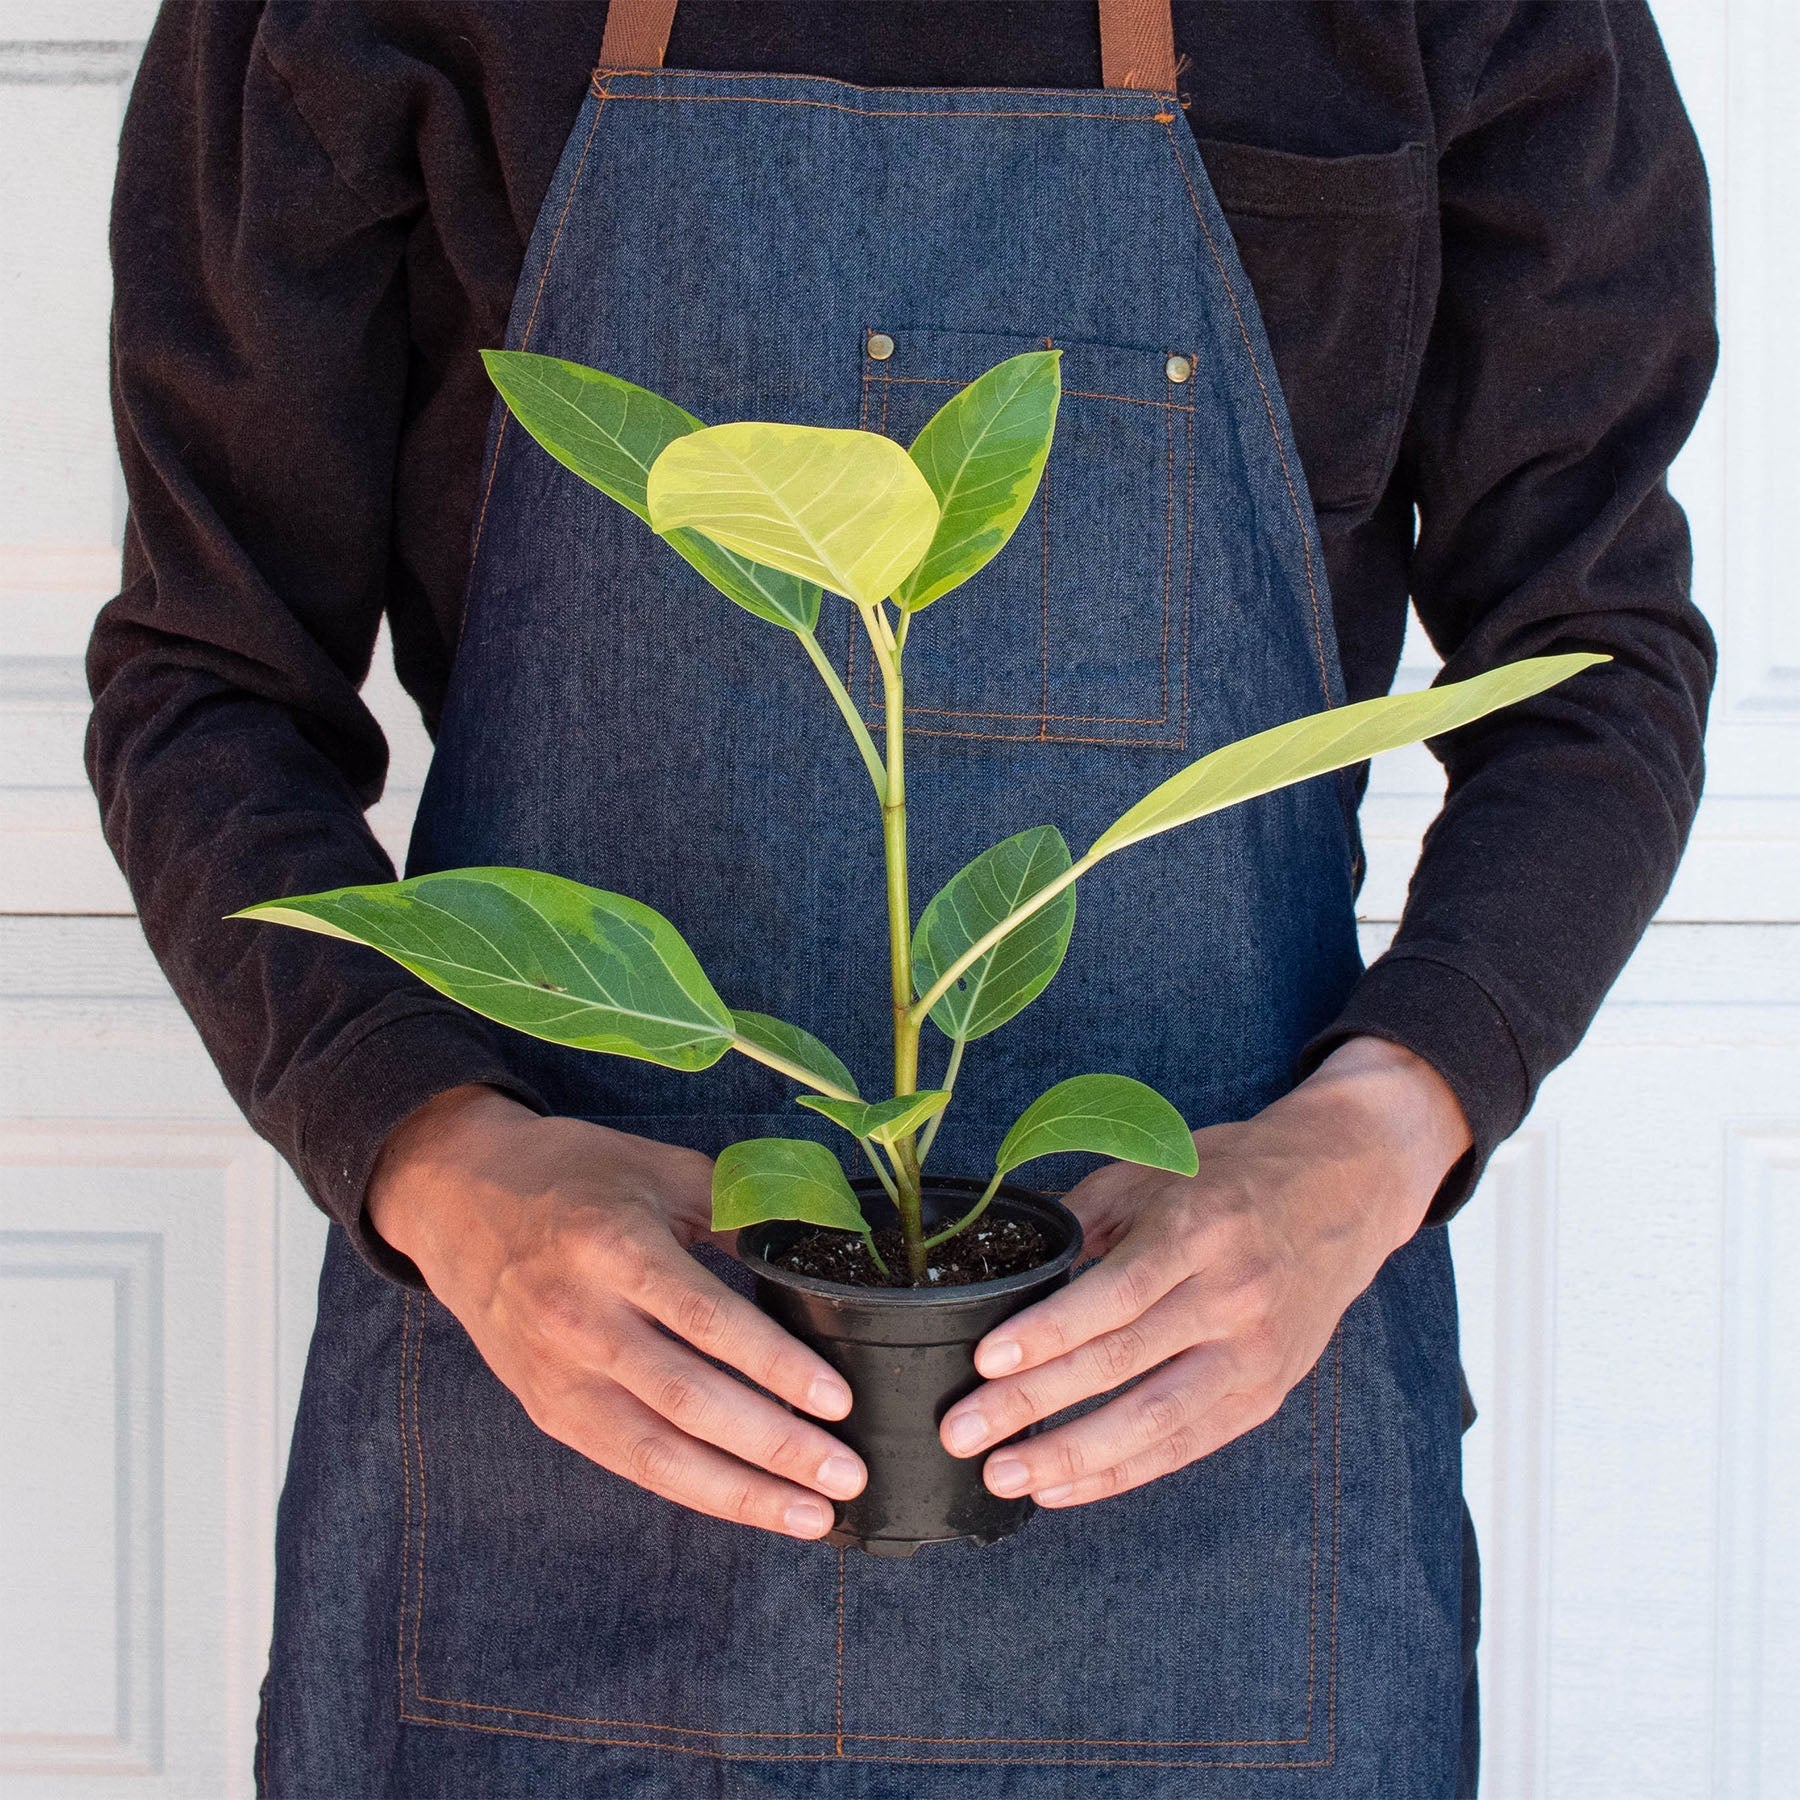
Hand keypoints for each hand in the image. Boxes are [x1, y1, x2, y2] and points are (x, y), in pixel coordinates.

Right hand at [367, 1085, 865, 1538]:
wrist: (458, 1197)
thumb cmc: (574, 1175)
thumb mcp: (657, 1168)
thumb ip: (733, 1210)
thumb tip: (814, 1252)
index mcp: (615, 1247)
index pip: (706, 1320)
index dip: (775, 1366)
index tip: (836, 1399)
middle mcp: (581, 1318)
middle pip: (688, 1400)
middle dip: (775, 1446)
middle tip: (847, 1472)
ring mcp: (558, 1373)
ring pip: (656, 1453)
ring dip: (740, 1493)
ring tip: (812, 1514)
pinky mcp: (548, 1409)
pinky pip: (628, 1462)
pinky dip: (693, 1489)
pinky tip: (748, 1503)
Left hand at [938, 1038, 1470, 1507]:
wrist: (1347, 1188)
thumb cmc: (1234, 1173)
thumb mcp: (1157, 1167)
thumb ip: (1083, 1213)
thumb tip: (1005, 1257)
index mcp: (1201, 1228)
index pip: (1117, 1292)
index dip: (1051, 1332)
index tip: (986, 1361)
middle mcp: (1235, 1294)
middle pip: (1125, 1362)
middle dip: (1035, 1403)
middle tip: (962, 1431)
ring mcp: (1256, 1351)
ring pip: (1156, 1420)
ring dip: (1072, 1455)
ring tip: (1003, 1474)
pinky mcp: (1267, 1392)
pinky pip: (1186, 1445)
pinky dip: (1121, 1472)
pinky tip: (1063, 1486)